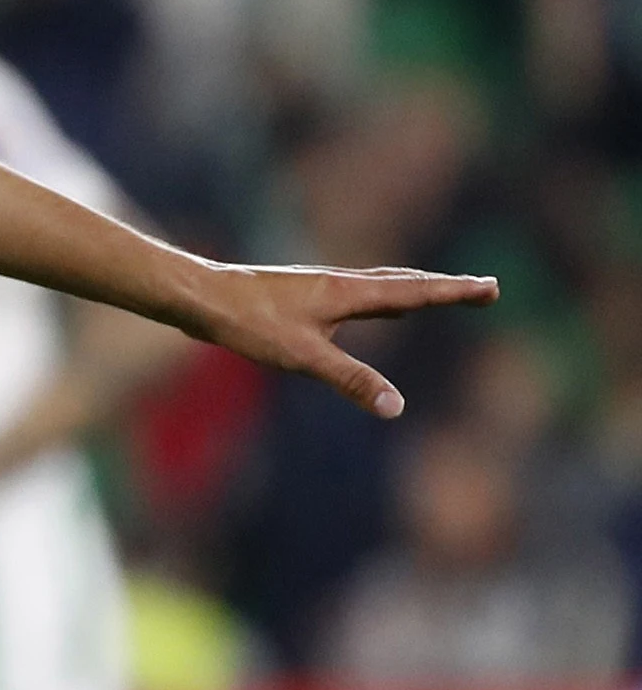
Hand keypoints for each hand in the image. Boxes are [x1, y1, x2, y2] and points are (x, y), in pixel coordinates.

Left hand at [184, 263, 496, 416]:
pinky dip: (380, 296)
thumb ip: (351, 381)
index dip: (453, 293)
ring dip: (413, 289)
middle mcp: (338, 283)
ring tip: (436, 293)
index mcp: (347, 292)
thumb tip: (397, 406)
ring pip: (378, 286)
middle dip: (443, 290)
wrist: (198, 296)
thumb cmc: (248, 323)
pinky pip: (355, 293)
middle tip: (483, 290)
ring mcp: (318, 287)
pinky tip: (368, 305)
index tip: (492, 288)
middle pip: (403, 284)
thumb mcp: (303, 357)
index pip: (413, 293)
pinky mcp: (300, 295)